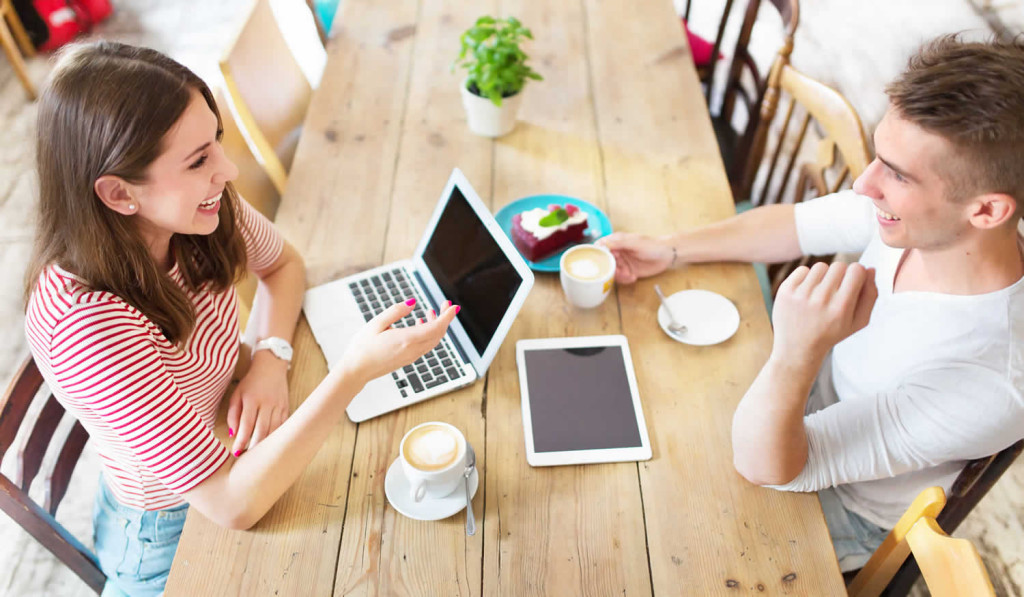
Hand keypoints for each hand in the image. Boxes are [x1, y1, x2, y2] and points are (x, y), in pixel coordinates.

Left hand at [227, 351, 289, 455]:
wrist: (271, 366)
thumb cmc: (251, 382)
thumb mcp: (237, 394)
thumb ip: (233, 413)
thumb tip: (233, 433)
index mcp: (252, 400)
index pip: (246, 425)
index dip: (241, 441)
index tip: (235, 452)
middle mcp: (267, 403)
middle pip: (261, 430)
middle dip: (254, 446)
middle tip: (248, 458)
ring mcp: (279, 405)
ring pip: (274, 430)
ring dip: (266, 444)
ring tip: (259, 455)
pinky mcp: (286, 407)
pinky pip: (282, 425)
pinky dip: (276, 436)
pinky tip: (271, 444)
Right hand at [339, 298, 458, 386]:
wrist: (356, 370)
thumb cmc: (363, 347)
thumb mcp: (376, 323)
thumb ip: (396, 311)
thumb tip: (412, 303)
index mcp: (406, 339)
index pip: (436, 327)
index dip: (447, 316)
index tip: (453, 306)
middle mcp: (413, 350)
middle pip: (438, 334)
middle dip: (445, 318)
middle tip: (445, 304)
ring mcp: (411, 356)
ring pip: (433, 340)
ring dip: (437, 325)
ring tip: (431, 311)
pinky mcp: (408, 359)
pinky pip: (425, 345)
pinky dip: (429, 333)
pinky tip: (420, 324)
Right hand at [597, 232, 673, 283]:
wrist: (667, 255)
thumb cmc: (652, 245)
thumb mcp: (635, 243)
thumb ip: (619, 243)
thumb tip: (602, 243)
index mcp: (617, 241)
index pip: (600, 247)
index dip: (597, 254)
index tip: (598, 262)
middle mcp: (617, 252)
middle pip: (605, 262)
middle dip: (609, 269)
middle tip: (618, 271)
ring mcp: (623, 262)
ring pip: (612, 271)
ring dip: (618, 276)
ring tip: (629, 275)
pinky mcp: (628, 272)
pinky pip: (621, 278)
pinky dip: (625, 279)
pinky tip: (633, 277)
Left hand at [770, 262, 877, 366]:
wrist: (797, 349)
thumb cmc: (831, 333)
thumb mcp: (858, 322)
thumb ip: (870, 295)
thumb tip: (870, 269)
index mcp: (841, 307)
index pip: (856, 270)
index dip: (857, 274)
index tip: (852, 283)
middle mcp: (820, 299)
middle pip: (839, 265)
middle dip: (840, 275)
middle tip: (835, 291)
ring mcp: (800, 294)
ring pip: (820, 267)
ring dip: (823, 277)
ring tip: (820, 294)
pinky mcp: (785, 291)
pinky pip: (802, 269)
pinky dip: (806, 278)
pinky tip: (806, 294)